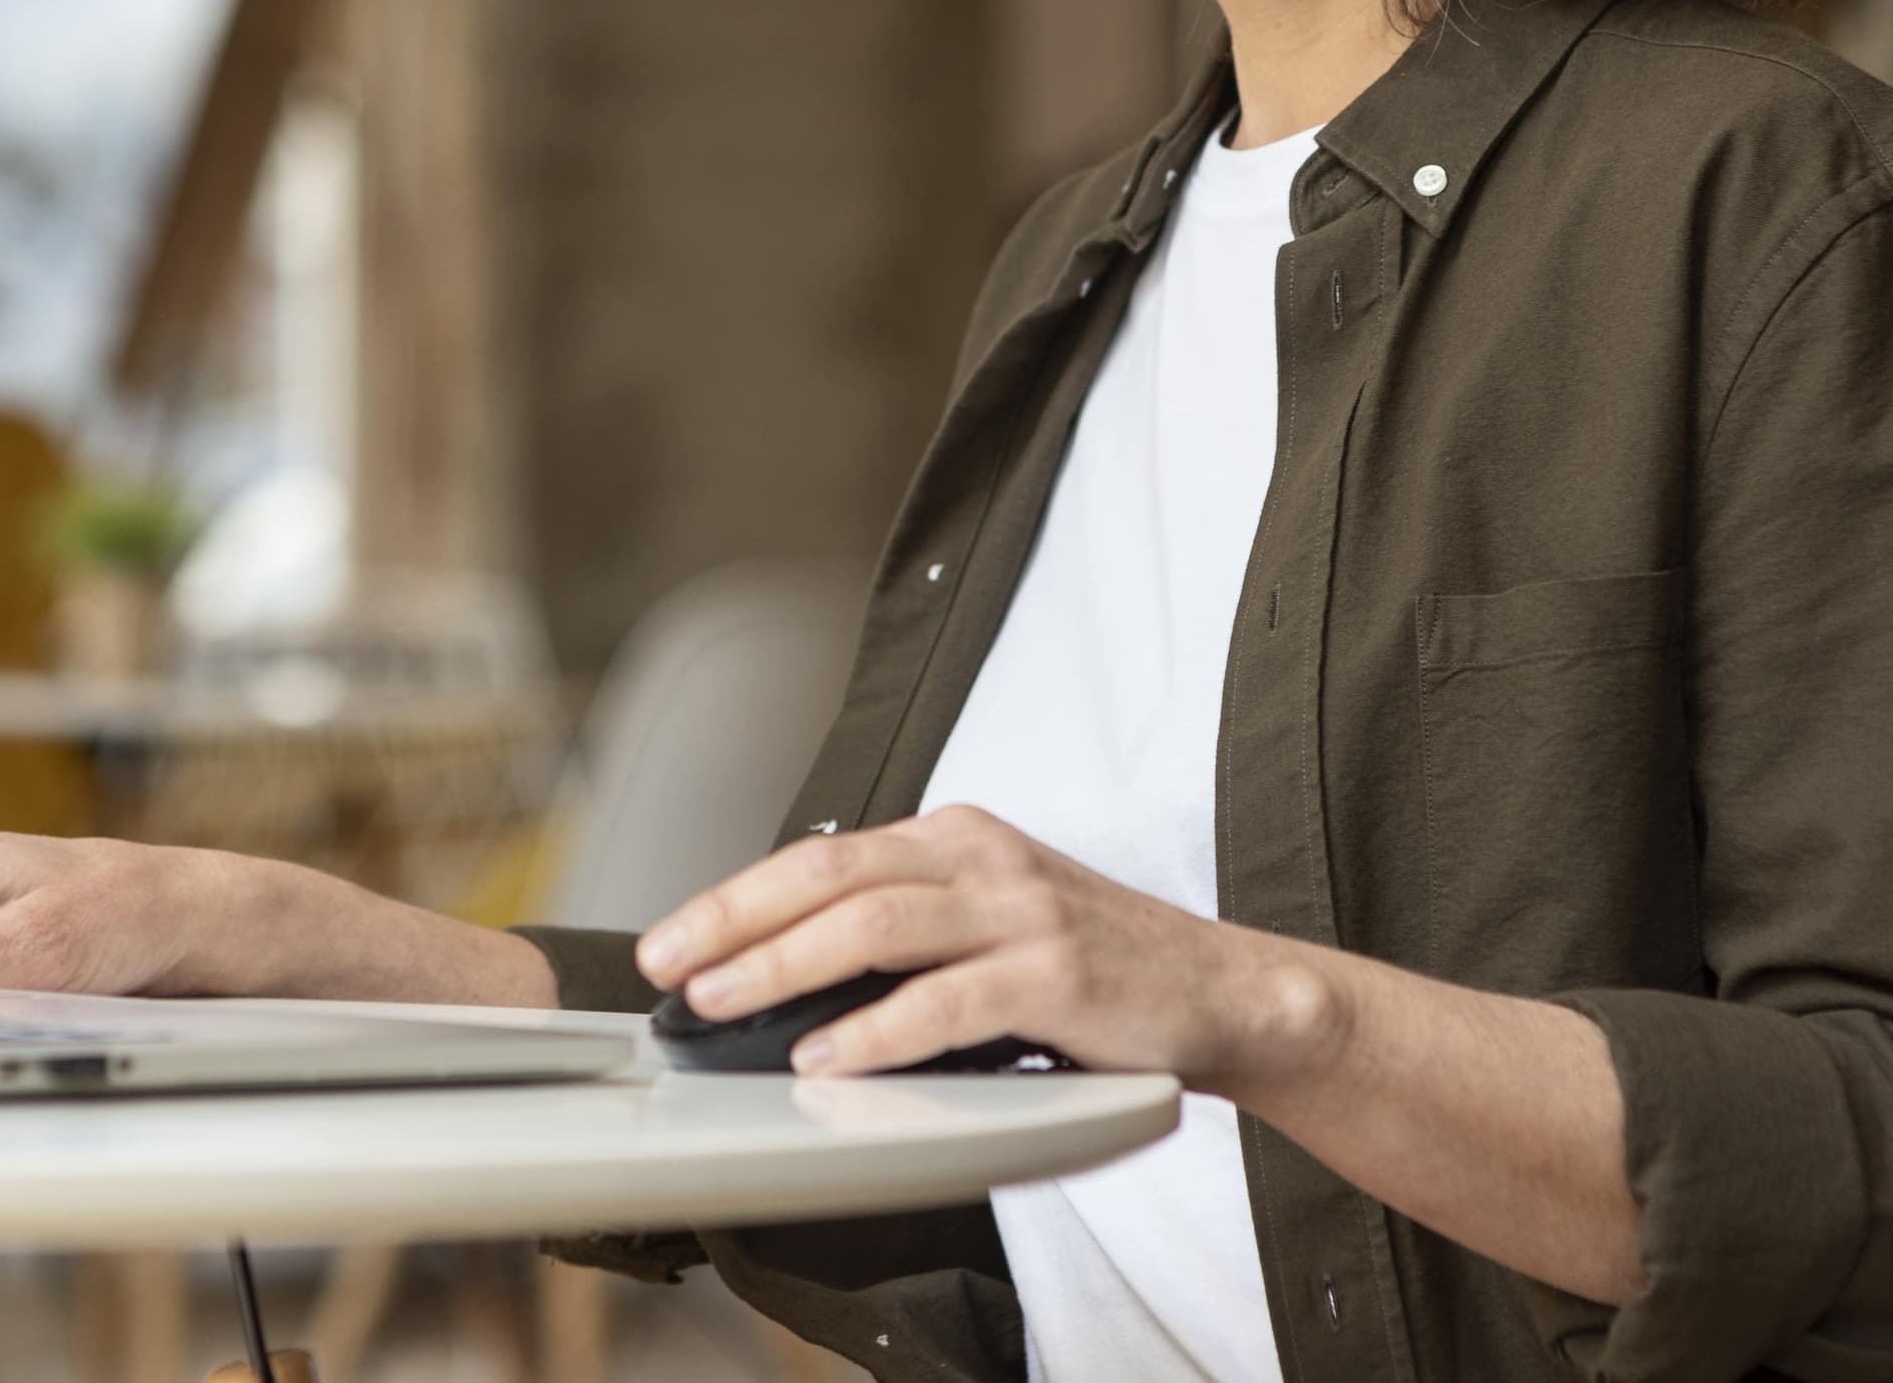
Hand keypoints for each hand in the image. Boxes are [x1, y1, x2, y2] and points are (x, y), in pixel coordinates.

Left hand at [632, 805, 1323, 1085]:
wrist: (1222, 991)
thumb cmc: (1096, 967)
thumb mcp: (992, 917)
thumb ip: (908, 927)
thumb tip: (785, 970)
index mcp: (959, 836)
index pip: (823, 854)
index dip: (737, 896)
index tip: (672, 939)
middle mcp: (982, 858)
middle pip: (830, 876)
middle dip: (734, 921)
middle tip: (669, 966)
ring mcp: (1020, 912)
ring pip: (872, 926)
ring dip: (782, 968)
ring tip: (721, 1005)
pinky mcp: (1054, 976)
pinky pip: (942, 1002)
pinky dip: (873, 1032)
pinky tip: (826, 1057)